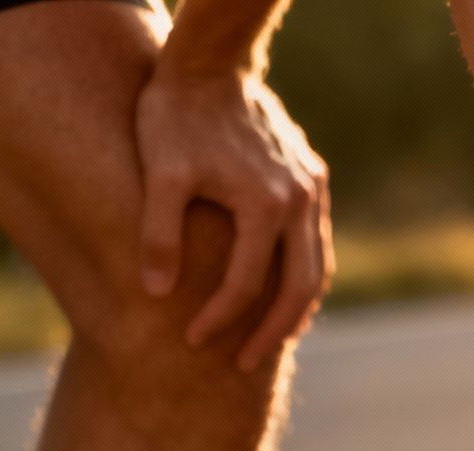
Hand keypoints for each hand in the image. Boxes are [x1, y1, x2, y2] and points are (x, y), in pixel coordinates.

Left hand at [134, 62, 330, 370]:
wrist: (210, 63)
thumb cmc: (176, 117)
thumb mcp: (159, 173)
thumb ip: (159, 234)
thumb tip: (156, 293)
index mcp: (266, 205)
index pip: (247, 284)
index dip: (218, 317)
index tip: (192, 339)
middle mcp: (301, 202)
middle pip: (299, 288)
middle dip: (272, 332)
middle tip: (243, 364)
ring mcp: (312, 190)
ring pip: (317, 267)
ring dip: (296, 308)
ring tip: (272, 339)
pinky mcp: (312, 178)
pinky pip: (316, 241)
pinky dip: (302, 274)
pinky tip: (282, 290)